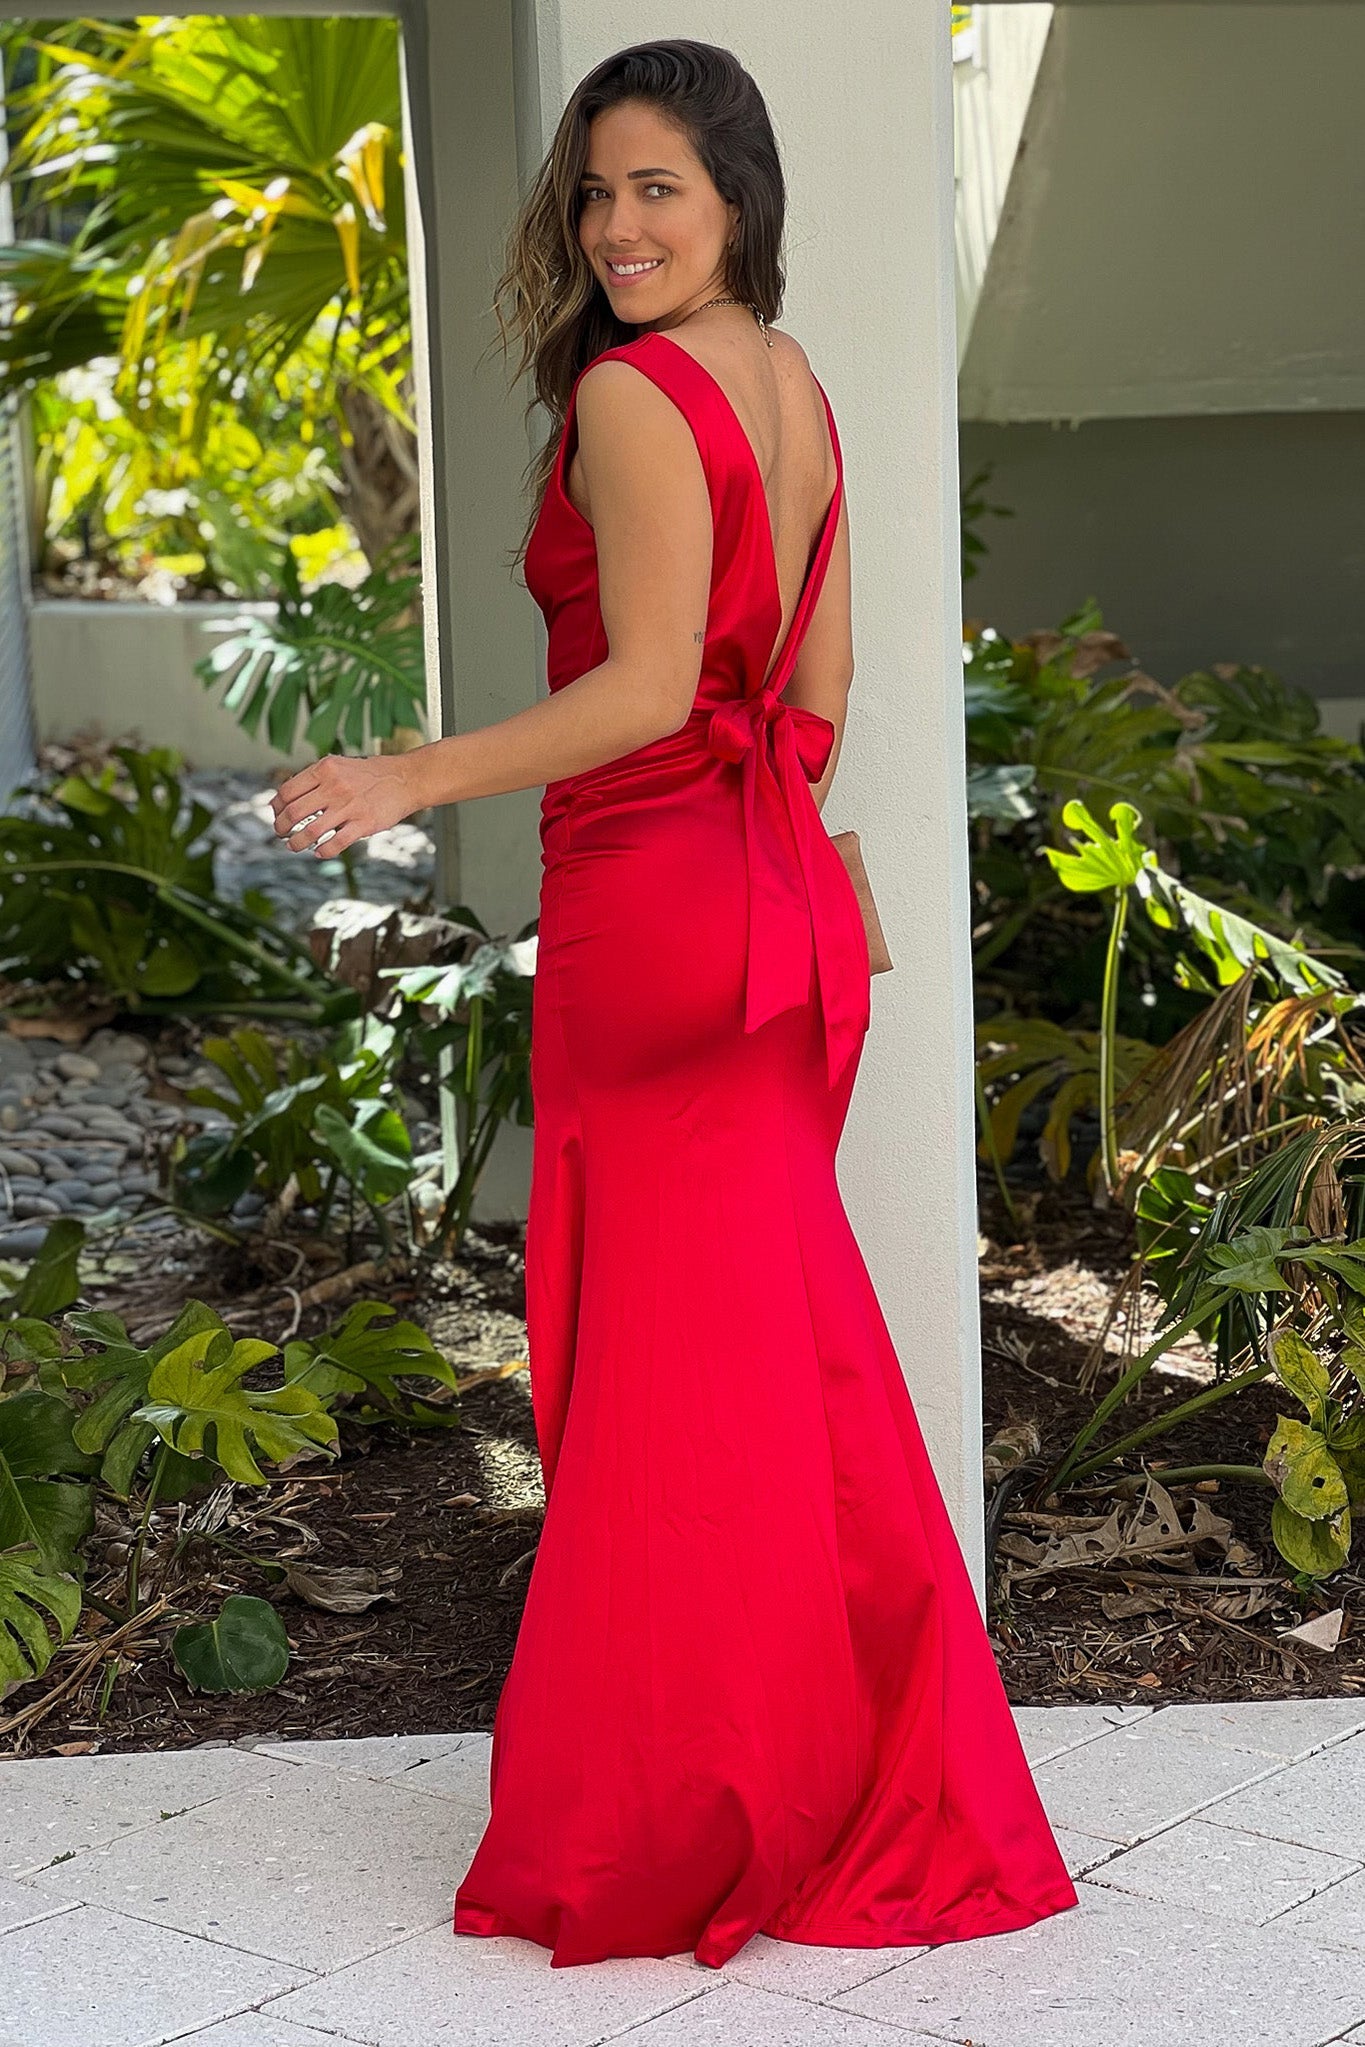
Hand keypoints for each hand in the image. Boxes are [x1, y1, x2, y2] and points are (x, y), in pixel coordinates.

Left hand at [270, 751, 425, 857]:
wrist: (405, 779)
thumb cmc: (370, 775)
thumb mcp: (339, 766)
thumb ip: (315, 779)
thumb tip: (285, 799)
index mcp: (325, 769)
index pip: (288, 791)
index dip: (277, 806)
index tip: (277, 814)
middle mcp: (334, 786)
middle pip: (294, 812)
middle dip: (281, 827)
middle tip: (281, 833)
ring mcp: (349, 806)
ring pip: (310, 831)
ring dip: (296, 843)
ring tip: (293, 846)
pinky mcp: (364, 824)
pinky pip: (335, 843)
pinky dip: (323, 851)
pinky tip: (319, 852)